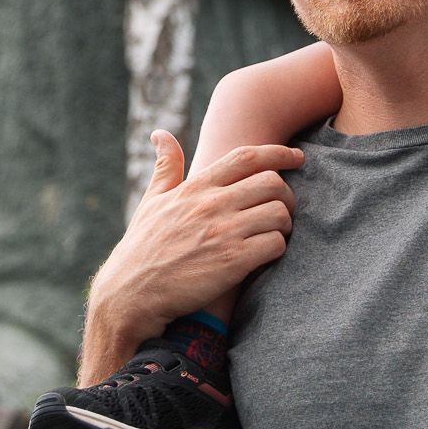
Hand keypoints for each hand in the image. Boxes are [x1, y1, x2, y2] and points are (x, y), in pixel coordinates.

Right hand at [88, 132, 301, 345]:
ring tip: (275, 233)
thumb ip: (165, 167)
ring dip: (284, 223)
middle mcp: (212, 205)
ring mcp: (223, 233)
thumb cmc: (141, 248)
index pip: (247, 157)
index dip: (279, 153)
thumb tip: (161, 134)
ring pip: (279, 213)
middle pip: (272, 182)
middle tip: (283, 207)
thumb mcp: (151, 201)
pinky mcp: (232, 262)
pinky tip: (266, 254)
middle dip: (286, 194)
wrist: (130, 294)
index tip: (297, 157)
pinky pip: (275, 244)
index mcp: (196, 187)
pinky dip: (277, 248)